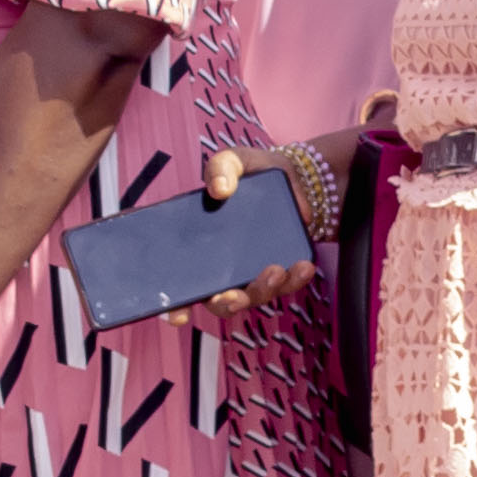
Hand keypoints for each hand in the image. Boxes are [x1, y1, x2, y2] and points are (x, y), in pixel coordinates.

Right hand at [190, 142, 331, 316]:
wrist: (299, 179)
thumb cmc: (258, 173)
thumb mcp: (236, 161)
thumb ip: (221, 166)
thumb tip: (219, 189)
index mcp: (199, 243)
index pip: (180, 280)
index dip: (175, 303)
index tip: (177, 315)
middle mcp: (222, 265)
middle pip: (217, 299)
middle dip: (226, 302)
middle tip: (234, 293)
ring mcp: (252, 271)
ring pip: (253, 296)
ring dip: (262, 290)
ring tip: (275, 268)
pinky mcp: (281, 270)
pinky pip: (284, 286)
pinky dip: (293, 280)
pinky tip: (301, 265)